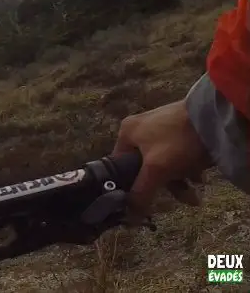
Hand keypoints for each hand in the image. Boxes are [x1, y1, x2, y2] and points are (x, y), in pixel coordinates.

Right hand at [112, 100, 213, 217]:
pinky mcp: (180, 128)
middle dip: (167, 185)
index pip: (120, 166)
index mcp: (126, 132)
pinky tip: (200, 175)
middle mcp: (140, 127)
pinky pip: (178, 153)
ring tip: (197, 190)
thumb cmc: (177, 141)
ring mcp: (160, 126)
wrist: (213, 117)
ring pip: (165, 162)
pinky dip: (187, 167)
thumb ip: (141, 192)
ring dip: (180, 179)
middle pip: (146, 166)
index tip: (148, 200)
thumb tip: (128, 216)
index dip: (132, 185)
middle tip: (187, 198)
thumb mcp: (156, 169)